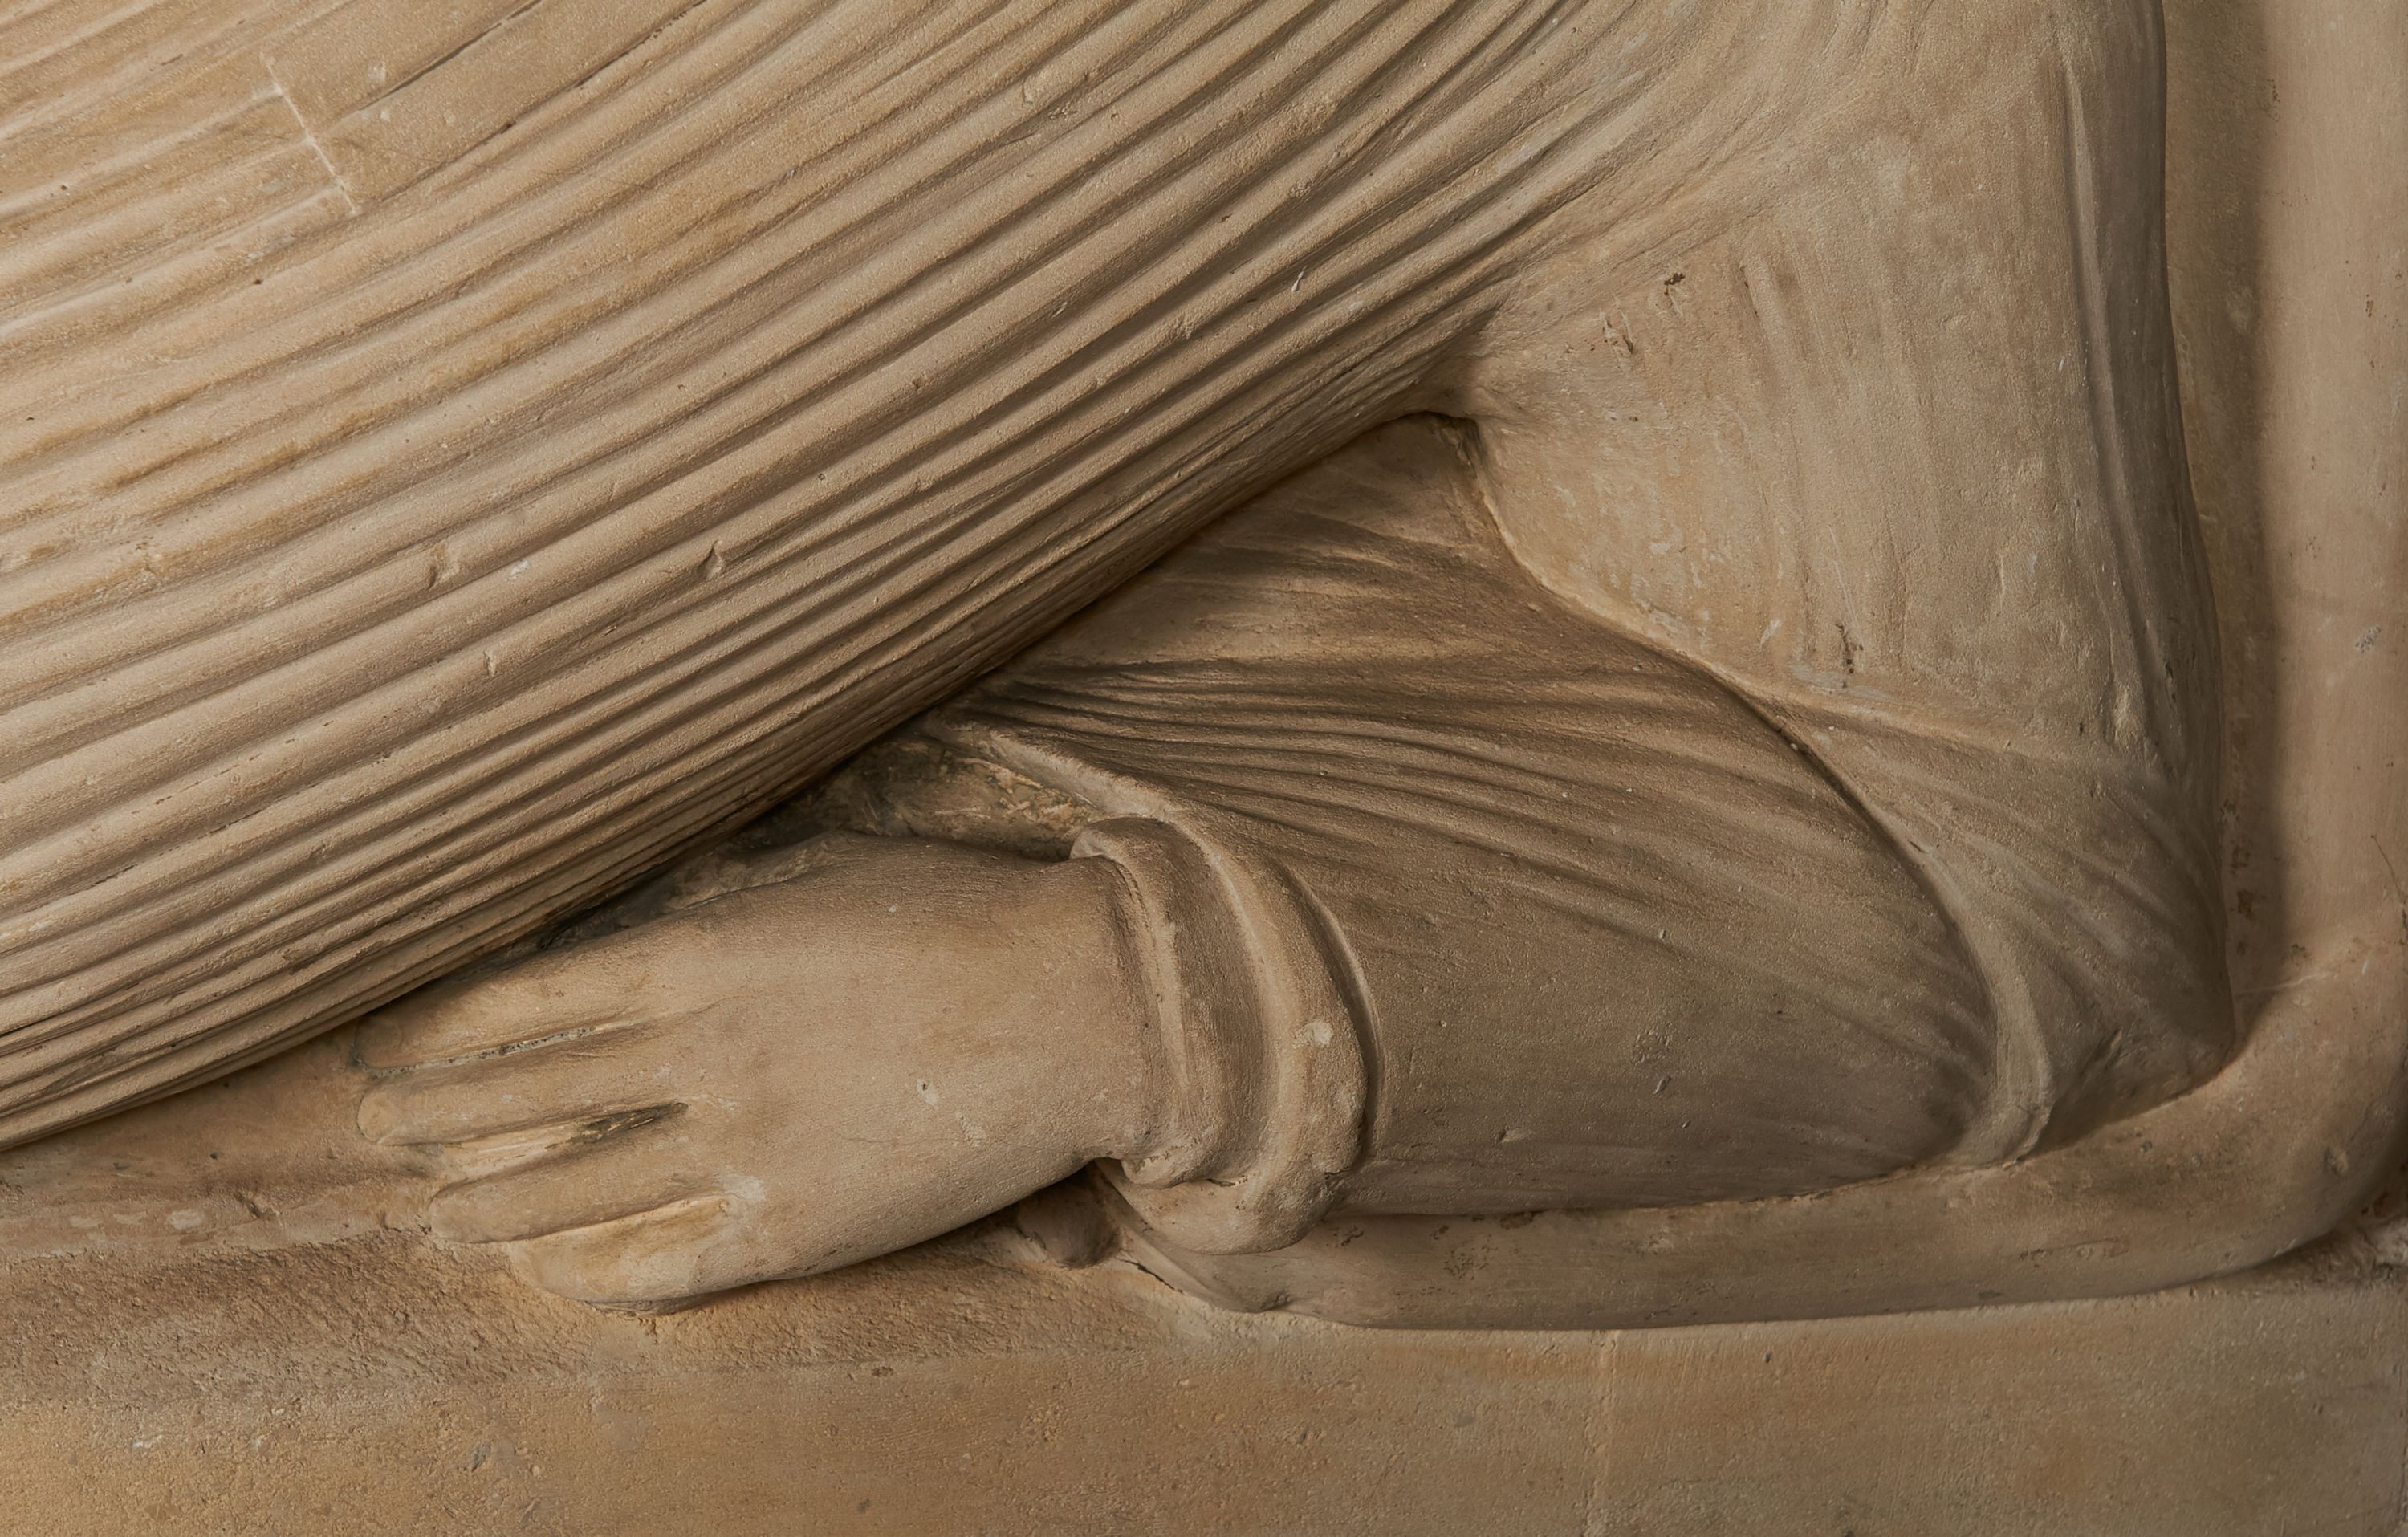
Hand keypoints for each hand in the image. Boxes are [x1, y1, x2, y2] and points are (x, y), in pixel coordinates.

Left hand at [356, 835, 1156, 1309]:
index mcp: (695, 953)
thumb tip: (649, 916)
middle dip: (439, 1123)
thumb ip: (725, 895)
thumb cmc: (964, 915)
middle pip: (529, 1099)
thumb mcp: (829, 866)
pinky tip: (556, 1276)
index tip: (390, 1056)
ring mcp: (742, 1145)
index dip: (442, 1035)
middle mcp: (696, 1052)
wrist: (1080, 1005)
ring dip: (491, 1207)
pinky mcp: (796, 1224)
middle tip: (383, 1142)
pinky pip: (668, 1263)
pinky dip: (598, 1275)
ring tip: (437, 1218)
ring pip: (576, 1190)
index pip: (526, 1002)